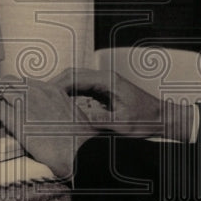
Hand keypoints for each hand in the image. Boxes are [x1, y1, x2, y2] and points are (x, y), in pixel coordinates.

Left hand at [0, 77, 95, 177]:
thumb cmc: (82, 143)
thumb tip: (54, 122)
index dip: (13, 89)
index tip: (8, 96)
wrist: (83, 153)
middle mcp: (40, 92)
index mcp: (55, 91)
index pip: (27, 83)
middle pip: (10, 82)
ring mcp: (27, 103)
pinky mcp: (16, 118)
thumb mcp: (73, 121)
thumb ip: (60, 115)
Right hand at [51, 68, 196, 141]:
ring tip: (44, 102)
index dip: (56, 85)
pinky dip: (70, 95)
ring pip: (76, 81)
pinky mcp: (106, 90)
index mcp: (107, 81)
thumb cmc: (146, 121)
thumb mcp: (122, 125)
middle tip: (37, 97)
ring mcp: (105, 83)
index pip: (74, 77)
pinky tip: (61, 106)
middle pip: (72, 75)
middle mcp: (104, 78)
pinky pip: (83, 89)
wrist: (163, 118)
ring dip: (61, 89)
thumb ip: (101, 120)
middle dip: (54, 85)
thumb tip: (77, 118)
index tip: (41, 94)